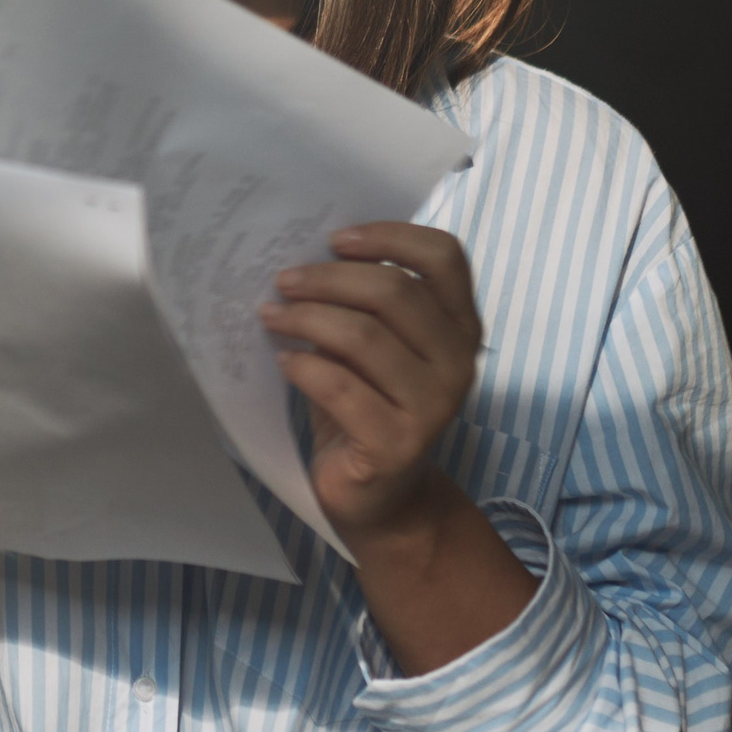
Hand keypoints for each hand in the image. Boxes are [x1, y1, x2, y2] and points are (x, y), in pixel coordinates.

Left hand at [262, 223, 480, 540]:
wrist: (379, 494)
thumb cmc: (367, 403)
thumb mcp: (371, 345)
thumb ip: (361, 303)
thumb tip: (307, 258)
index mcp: (460, 326)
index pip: (445, 257)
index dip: (390, 236)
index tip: (335, 239)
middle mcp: (459, 362)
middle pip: (394, 291)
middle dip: (328, 278)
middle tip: (284, 281)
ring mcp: (434, 406)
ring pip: (364, 335)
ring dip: (306, 318)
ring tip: (272, 316)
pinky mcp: (398, 444)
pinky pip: (340, 386)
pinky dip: (303, 367)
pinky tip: (285, 362)